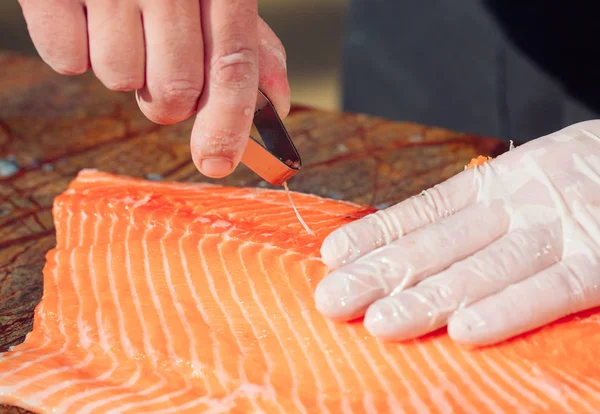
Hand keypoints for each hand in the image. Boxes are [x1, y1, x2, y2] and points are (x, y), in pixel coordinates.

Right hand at [19, 0, 289, 177]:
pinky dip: (76, 50)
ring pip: (120, 79)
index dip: (230, 122)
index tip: (218, 162)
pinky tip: (86, 15)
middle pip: (176, 88)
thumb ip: (246, 42)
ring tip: (120, 25)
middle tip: (157, 70)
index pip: (233, 63)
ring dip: (123, 68)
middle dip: (168, 101)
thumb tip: (277, 104)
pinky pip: (67, 60)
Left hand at [316, 120, 599, 345]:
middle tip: (333, 301)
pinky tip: (464, 329)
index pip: (422, 215)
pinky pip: (554, 290)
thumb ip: (472, 209)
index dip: (376, 235)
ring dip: (428, 295)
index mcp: (494, 187)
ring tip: (379, 322)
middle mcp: (516, 209)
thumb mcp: (527, 176)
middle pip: (439, 246)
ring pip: (482, 269)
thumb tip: (406, 240)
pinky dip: (510, 308)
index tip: (333, 256)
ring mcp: (557, 232)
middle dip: (382, 274)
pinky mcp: (599, 259)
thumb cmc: (584, 178)